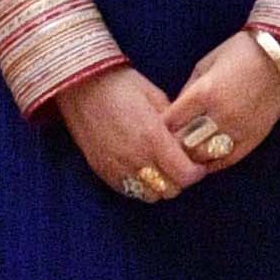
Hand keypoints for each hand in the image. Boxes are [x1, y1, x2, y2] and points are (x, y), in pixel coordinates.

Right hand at [51, 64, 214, 202]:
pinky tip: (142, 169)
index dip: (196, 172)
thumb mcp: (157, 98)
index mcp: (153, 138)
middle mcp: (135, 158)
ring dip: (160, 185)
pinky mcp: (102, 170)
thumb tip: (188, 140)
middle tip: (181, 165)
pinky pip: (129, 190)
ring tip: (160, 168)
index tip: (198, 164)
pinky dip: (140, 185)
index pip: (185, 175)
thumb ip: (175, 124)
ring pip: (150, 195)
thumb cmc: (122, 85)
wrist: (82, 84)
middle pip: (170, 190)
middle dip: (180, 180)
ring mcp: (116, 167)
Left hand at [170, 34, 279, 173]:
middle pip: (185, 143)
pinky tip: (204, 161)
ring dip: (191, 157)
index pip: (171, 122)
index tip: (153, 130)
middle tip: (164, 148)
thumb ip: (188, 90)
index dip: (159, 128)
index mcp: (205, 92)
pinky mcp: (255, 137)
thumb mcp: (205, 64)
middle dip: (172, 146)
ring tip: (182, 156)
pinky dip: (213, 163)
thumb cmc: (239, 51)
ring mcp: (239, 128)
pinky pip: (228, 159)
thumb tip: (175, 114)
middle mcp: (221, 114)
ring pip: (205, 156)